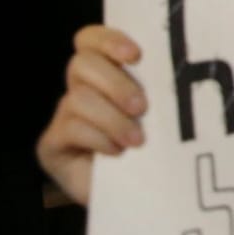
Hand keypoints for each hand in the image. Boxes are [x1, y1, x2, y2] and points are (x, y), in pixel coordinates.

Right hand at [37, 26, 146, 205]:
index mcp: (106, 71)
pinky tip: (117, 153)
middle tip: (142, 107)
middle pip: (82, 64)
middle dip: (115, 83)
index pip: (90, 39)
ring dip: (112, 118)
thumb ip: (159, 86)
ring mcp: (63, 116)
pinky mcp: (51, 145)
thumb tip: (182, 66)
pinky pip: (70, 128)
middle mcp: (80, 88)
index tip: (137, 55)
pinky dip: (98, 139)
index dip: (109, 40)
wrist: (142, 195)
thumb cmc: (158, 146)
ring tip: (137, 140)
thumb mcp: (162, 110)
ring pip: (79, 98)